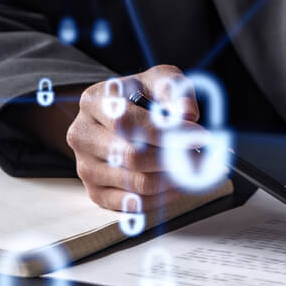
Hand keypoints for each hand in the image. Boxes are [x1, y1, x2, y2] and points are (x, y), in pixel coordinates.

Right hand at [66, 65, 208, 210]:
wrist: (120, 114)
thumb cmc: (144, 96)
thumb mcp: (161, 80)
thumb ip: (175, 91)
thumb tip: (187, 115)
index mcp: (94, 101)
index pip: (128, 122)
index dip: (168, 133)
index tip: (201, 136)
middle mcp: (82, 135)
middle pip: (132, 156)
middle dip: (175, 159)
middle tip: (202, 157)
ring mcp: (85, 166)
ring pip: (137, 183)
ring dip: (174, 180)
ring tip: (194, 169)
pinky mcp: (95, 192)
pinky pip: (134, 205)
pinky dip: (163, 198)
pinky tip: (179, 184)